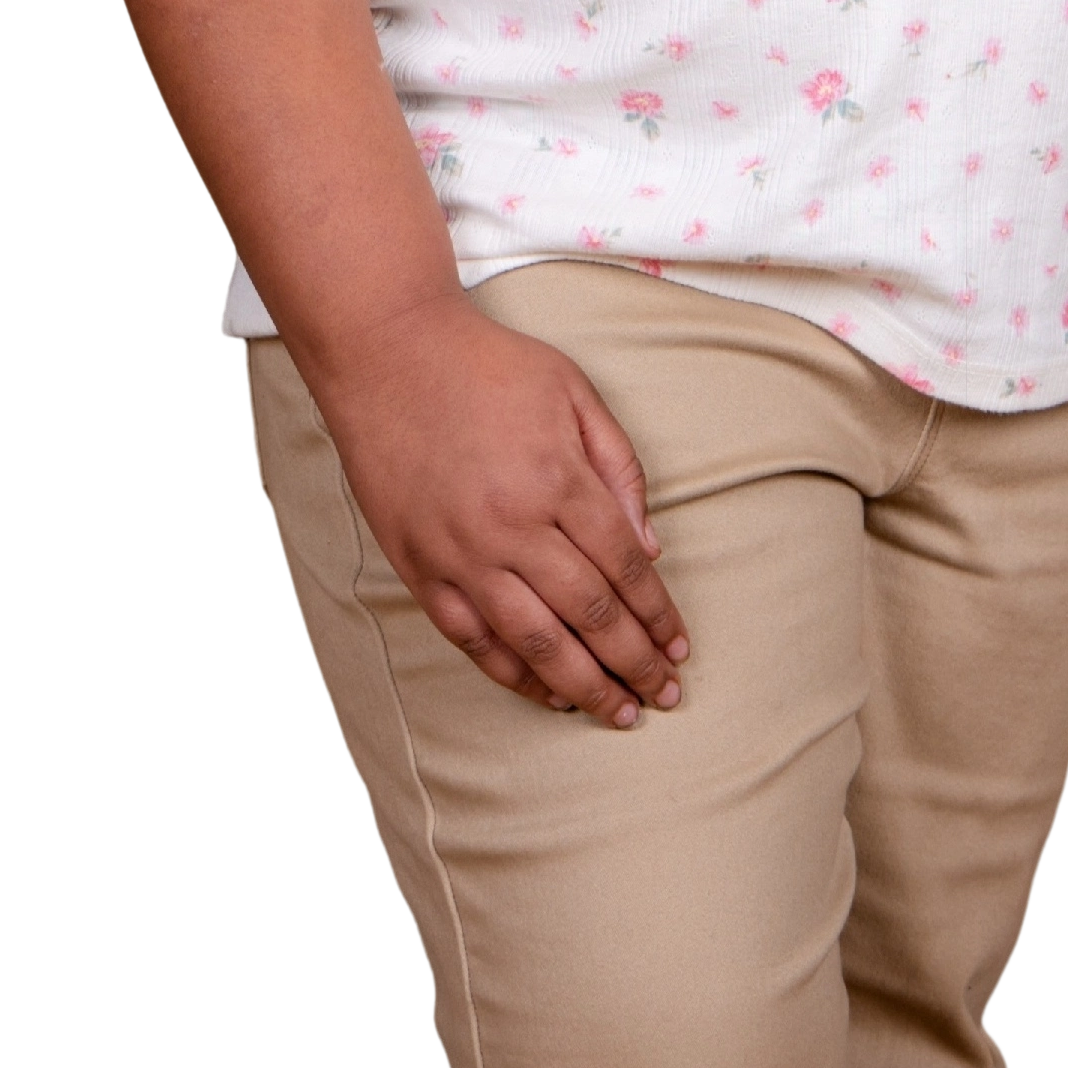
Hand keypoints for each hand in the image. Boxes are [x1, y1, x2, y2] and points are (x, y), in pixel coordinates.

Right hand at [308, 293, 690, 729]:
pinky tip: (547, 694)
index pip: (624, 568)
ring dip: (584, 687)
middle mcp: (513, 527)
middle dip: (635, 663)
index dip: (658, 615)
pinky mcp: (422, 570)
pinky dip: (515, 675)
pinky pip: (474, 641)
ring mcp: (463, 555)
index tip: (679, 647)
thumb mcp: (574, 392)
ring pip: (536, 643)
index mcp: (558, 480)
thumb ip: (619, 468)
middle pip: (590, 616)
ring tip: (618, 712)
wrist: (389, 354)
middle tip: (665, 695)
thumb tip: (649, 547)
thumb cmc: (487, 366)